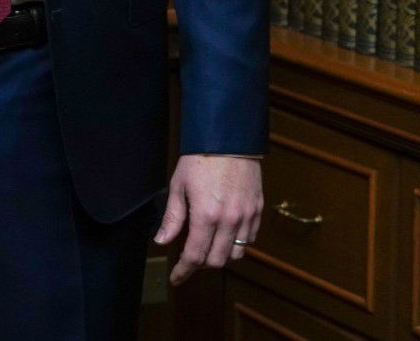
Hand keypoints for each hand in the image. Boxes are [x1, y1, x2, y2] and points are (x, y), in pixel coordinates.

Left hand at [156, 154, 262, 284]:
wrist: (229, 140)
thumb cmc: (199, 160)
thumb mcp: (178, 186)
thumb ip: (172, 218)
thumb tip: (161, 241)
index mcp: (206, 216)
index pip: (195, 256)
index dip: (183, 271)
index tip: (176, 278)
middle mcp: (229, 221)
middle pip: (216, 261)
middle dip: (200, 265)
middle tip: (189, 259)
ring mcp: (246, 217)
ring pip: (236, 254)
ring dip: (219, 256)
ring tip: (206, 247)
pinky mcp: (257, 211)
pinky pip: (249, 240)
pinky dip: (237, 244)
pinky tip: (225, 235)